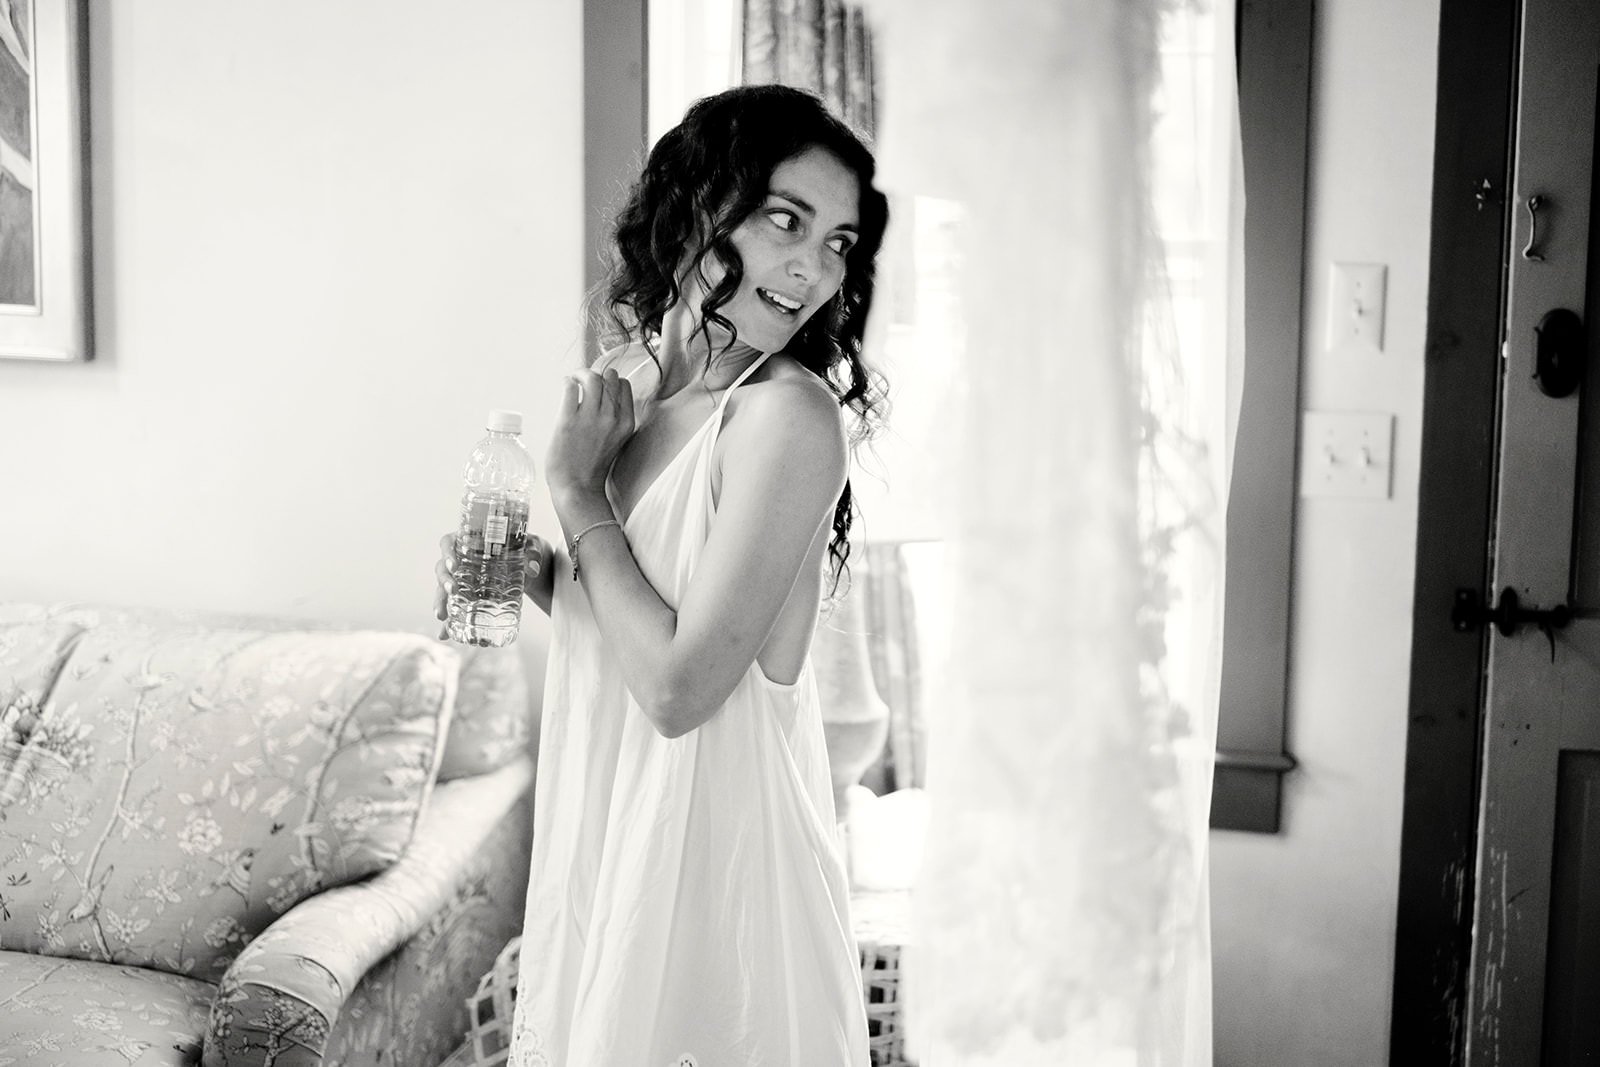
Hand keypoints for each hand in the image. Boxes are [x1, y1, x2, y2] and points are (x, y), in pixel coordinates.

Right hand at [434, 531, 555, 637]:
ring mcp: (462, 579)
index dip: (447, 552)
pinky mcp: (467, 596)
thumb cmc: (525, 549)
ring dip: (441, 602)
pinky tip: (445, 633)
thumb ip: (532, 553)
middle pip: (442, 568)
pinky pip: (453, 608)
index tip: (454, 565)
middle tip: (452, 590)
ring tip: (442, 616)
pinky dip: (449, 622)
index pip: (449, 542)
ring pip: (443, 589)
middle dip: (444, 581)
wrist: (530, 565)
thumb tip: (532, 569)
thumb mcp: (531, 547)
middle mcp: (461, 560)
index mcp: (470, 542)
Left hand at [546, 367, 634, 501]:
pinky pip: (570, 387)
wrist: (578, 488)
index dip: (611, 381)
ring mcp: (591, 418)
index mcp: (626, 423)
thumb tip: (600, 396)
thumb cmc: (593, 467)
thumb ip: (613, 419)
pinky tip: (566, 386)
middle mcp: (612, 418)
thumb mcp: (615, 441)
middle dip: (597, 374)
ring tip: (574, 379)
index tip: (600, 384)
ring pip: (592, 378)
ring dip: (581, 373)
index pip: (624, 386)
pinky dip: (568, 382)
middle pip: (609, 378)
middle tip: (585, 380)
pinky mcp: (568, 420)